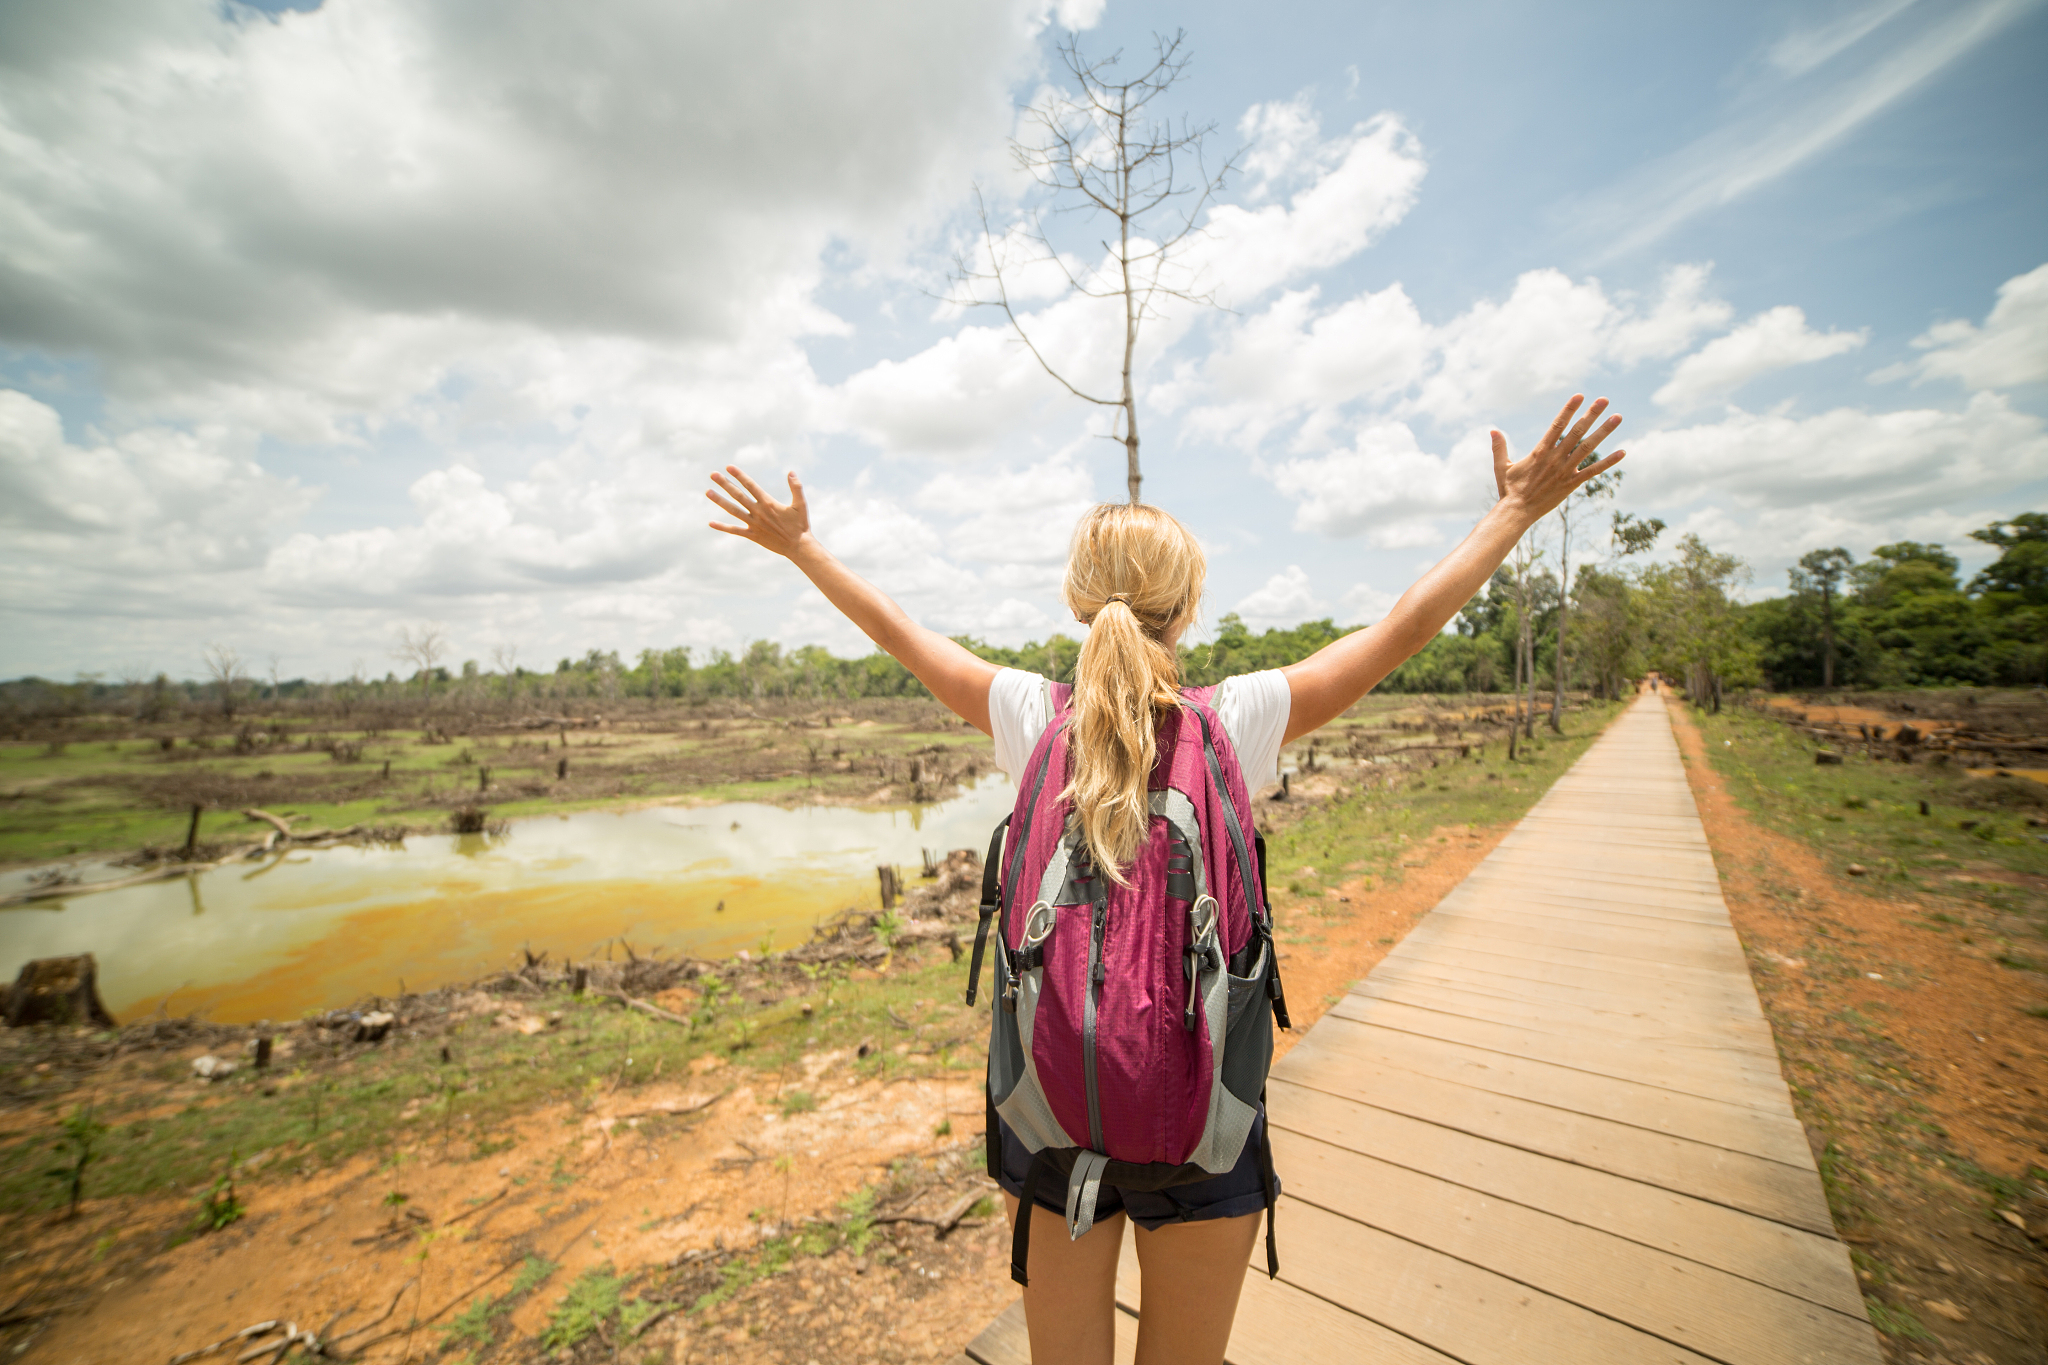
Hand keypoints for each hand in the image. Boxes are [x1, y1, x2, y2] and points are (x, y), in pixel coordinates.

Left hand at [706, 466, 811, 558]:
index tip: (728, 467)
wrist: (798, 547)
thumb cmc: (800, 525)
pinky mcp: (753, 535)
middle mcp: (758, 512)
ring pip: (733, 510)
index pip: (750, 485)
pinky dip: (723, 527)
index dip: (739, 475)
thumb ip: (796, 487)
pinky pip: (735, 530)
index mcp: (768, 503)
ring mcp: (754, 524)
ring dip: (720, 501)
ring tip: (708, 491)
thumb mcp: (801, 504)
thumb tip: (791, 472)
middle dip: (725, 484)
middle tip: (712, 474)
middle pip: (738, 495)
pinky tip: (711, 523)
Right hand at [1491, 395, 1624, 522]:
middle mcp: (1555, 458)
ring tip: (1618, 417)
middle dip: (1591, 414)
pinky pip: (1593, 471)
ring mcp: (1565, 471)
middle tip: (1604, 399)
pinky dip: (1608, 462)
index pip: (1557, 425)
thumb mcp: (1502, 466)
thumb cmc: (1509, 490)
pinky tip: (1622, 452)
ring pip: (1588, 448)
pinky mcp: (1572, 484)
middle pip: (1577, 432)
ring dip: (1604, 432)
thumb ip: (1500, 447)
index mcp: (1540, 451)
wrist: (1517, 513)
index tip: (1580, 396)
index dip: (1569, 409)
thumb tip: (1493, 430)